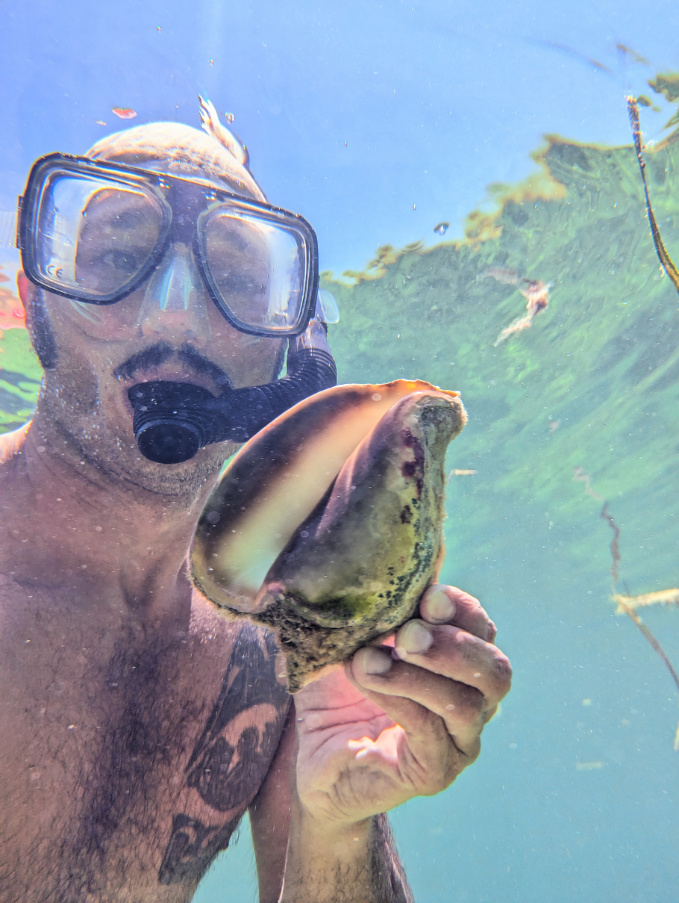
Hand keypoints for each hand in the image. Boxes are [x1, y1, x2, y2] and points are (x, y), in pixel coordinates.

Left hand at [291, 584, 511, 826]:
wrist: (311, 756)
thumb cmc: (336, 689)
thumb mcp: (352, 638)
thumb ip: (373, 607)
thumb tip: (375, 558)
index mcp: (461, 661)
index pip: (482, 629)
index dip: (462, 609)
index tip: (427, 596)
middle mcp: (473, 702)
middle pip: (496, 670)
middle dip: (453, 645)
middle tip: (408, 633)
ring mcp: (458, 742)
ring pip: (466, 704)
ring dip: (418, 676)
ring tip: (368, 660)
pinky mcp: (435, 774)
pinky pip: (430, 734)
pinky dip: (398, 701)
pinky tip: (367, 682)